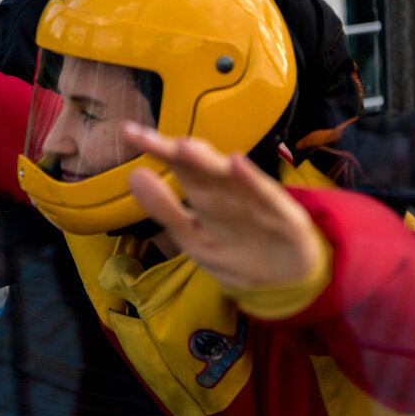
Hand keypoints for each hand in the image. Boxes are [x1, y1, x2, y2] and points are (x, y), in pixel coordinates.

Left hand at [122, 123, 322, 290]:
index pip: (178, 166)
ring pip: (228, 178)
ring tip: (185, 147)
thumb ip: (164, 209)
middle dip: (178, 153)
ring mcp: (255, 201)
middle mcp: (228, 191)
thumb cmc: (236, 253)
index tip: (128, 133)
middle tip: (150, 139)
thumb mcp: (193, 238)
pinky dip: (251, 180)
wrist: (286, 282)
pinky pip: (265, 196)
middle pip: (201, 167)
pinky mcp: (283, 216)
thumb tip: (133, 174)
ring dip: (208, 162)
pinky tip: (236, 164)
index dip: (155, 149)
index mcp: (205, 194)